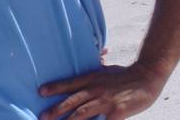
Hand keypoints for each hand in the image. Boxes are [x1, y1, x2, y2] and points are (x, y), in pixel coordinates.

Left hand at [38, 62, 164, 119]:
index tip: (41, 91)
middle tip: (42, 116)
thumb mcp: (104, 70)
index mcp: (91, 78)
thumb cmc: (123, 74)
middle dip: (56, 109)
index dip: (55, 88)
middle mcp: (95, 89)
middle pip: (72, 101)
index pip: (69, 83)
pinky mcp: (117, 112)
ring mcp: (105, 101)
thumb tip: (82, 73)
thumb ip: (92, 74)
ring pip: (82, 113)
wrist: (145, 76)